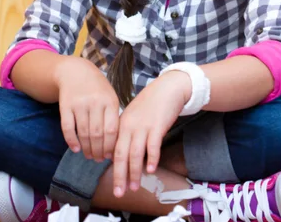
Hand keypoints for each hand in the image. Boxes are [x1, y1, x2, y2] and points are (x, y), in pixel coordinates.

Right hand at [54, 56, 119, 162]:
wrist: (75, 71)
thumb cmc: (97, 88)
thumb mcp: (110, 96)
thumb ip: (113, 116)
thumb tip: (116, 144)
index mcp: (110, 101)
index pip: (112, 129)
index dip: (110, 146)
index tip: (110, 156)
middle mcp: (95, 102)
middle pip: (97, 134)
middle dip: (98, 151)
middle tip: (98, 160)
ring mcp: (79, 104)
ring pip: (83, 133)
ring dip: (86, 148)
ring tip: (89, 156)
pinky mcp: (65, 106)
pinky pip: (67, 128)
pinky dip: (71, 141)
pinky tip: (75, 149)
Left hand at [112, 71, 190, 196]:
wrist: (167, 88)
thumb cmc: (151, 102)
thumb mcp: (133, 114)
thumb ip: (126, 130)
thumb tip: (121, 151)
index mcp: (121, 123)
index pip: (113, 149)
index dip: (113, 167)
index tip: (115, 180)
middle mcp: (129, 126)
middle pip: (120, 155)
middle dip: (120, 176)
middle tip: (119, 192)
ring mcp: (143, 126)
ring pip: (135, 154)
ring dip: (134, 172)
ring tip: (135, 186)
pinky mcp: (157, 126)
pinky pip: (153, 146)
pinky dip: (151, 159)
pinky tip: (151, 169)